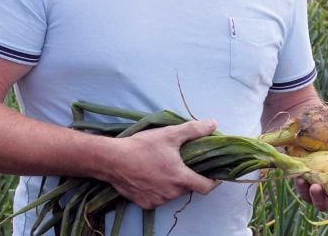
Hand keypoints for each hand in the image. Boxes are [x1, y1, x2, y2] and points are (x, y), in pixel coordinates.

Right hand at [104, 119, 219, 209]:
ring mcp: (158, 201)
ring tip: (163, 167)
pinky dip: (158, 189)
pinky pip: (158, 198)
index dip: (213, 181)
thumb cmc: (142, 146)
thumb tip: (214, 124)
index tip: (215, 174)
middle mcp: (171, 193)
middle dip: (188, 176)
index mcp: (180, 178)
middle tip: (181, 162)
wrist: (112, 160)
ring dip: (172, 183)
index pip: (206, 187)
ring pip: (173, 193)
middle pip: (188, 187)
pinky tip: (151, 177)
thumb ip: (194, 130)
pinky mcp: (145, 204)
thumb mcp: (170, 134)